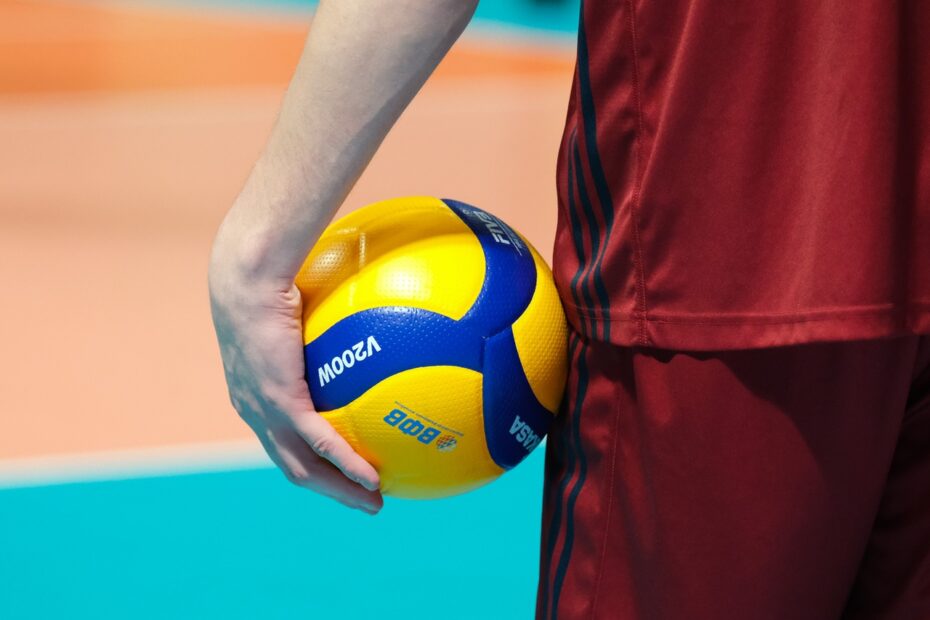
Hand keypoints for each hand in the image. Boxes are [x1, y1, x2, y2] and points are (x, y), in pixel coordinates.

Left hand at [209, 255, 382, 514]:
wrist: (247, 276)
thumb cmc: (271, 278)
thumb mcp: (297, 306)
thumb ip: (324, 320)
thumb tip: (359, 306)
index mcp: (255, 394)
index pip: (281, 440)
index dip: (310, 461)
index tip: (340, 470)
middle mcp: (254, 411)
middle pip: (293, 466)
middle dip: (330, 489)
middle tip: (364, 499)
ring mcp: (264, 410)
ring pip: (303, 467)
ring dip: (339, 489)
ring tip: (373, 502)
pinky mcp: (280, 402)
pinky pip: (320, 442)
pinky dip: (346, 465)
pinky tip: (372, 477)